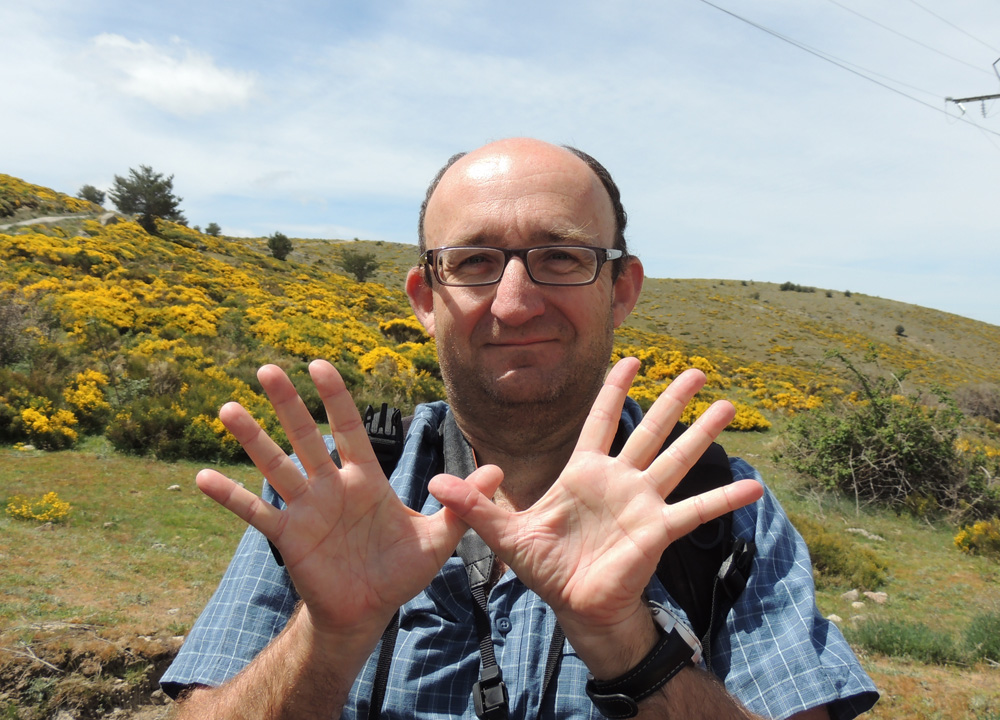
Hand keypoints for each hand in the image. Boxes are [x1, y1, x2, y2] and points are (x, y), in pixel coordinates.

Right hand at [196, 360, 500, 646]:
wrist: (368, 611)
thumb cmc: (400, 571)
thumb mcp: (437, 539)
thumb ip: (461, 505)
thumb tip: (497, 470)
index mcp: (365, 479)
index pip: (350, 430)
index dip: (336, 398)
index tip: (320, 365)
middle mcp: (331, 486)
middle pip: (306, 437)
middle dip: (288, 405)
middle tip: (268, 369)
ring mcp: (307, 510)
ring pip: (276, 467)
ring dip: (252, 440)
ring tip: (228, 409)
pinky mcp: (289, 537)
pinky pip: (257, 514)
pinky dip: (231, 498)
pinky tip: (202, 477)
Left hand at [427, 357, 763, 675]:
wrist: (575, 606)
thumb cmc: (546, 567)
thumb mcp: (506, 533)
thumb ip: (476, 504)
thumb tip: (434, 483)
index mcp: (583, 473)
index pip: (600, 420)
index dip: (614, 390)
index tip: (632, 359)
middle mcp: (618, 480)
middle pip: (648, 430)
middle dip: (671, 400)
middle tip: (696, 369)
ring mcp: (641, 503)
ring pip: (675, 458)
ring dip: (702, 433)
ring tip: (728, 404)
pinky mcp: (656, 531)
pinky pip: (695, 511)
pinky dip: (724, 498)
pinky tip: (754, 487)